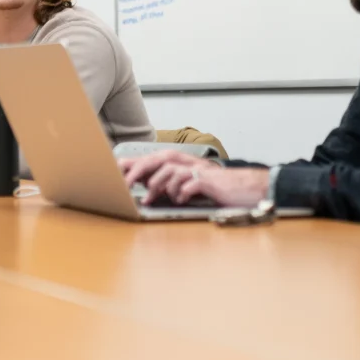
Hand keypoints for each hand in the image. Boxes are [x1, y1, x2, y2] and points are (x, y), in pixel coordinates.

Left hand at [118, 149, 269, 206]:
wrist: (245, 188)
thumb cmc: (214, 189)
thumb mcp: (187, 184)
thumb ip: (168, 183)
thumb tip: (147, 188)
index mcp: (180, 162)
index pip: (151, 159)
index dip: (133, 164)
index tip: (114, 171)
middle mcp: (187, 163)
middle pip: (158, 160)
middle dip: (138, 172)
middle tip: (124, 186)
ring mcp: (198, 170)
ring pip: (171, 171)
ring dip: (159, 186)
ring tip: (150, 200)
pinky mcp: (209, 181)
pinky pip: (190, 184)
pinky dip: (181, 192)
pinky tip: (179, 199)